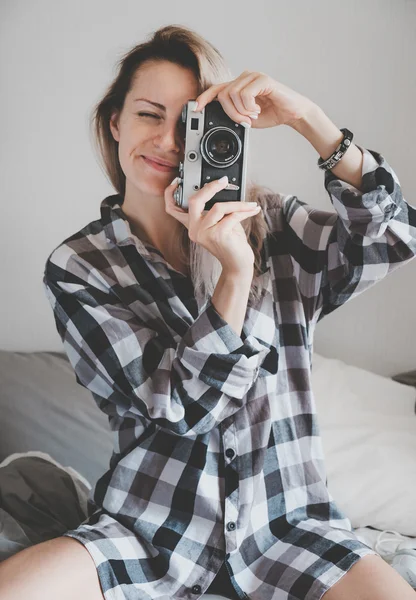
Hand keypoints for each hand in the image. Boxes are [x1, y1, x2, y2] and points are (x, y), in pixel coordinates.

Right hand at [164, 176, 260, 274]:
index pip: (173, 209)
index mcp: (192, 226)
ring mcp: (204, 233)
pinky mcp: (217, 235)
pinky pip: (232, 216)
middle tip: (223, 181)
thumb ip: (217, 209)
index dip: (170, 194)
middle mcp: (195, 230)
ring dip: (238, 204)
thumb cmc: (231, 243)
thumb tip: (225, 191)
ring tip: (249, 205)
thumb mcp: (221, 222)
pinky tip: (253, 210)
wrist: (238, 264)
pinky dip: (245, 211)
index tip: (177, 181)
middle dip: (210, 187)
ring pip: (218, 207)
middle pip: (194, 201)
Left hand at [193, 70, 315, 128]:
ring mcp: (252, 76)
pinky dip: (249, 107)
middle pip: (222, 95)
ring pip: (232, 95)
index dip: (204, 98)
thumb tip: (219, 118)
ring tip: (253, 115)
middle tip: (244, 121)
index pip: (216, 89)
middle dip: (231, 113)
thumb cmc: (271, 113)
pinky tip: (258, 110)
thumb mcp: (246, 118)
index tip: (195, 108)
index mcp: (239, 86)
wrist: (292, 113)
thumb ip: (233, 115)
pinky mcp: (262, 79)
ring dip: (241, 111)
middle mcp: (244, 78)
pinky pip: (245, 94)